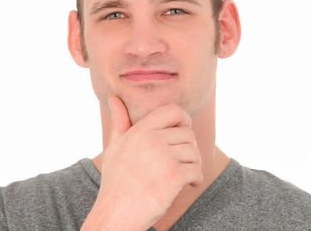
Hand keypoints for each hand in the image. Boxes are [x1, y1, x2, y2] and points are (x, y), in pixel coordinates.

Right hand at [81, 96, 202, 230]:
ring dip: (194, 165)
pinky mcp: (173, 176)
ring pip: (194, 152)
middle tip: (183, 161)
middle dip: (188, 148)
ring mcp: (163, 158)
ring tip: (185, 174)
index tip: (184, 131)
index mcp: (140, 130)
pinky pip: (196, 170)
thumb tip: (114, 98)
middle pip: (187, 134)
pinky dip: (196, 179)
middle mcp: (152, 140)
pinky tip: (189, 184)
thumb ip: (120, 121)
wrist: (116, 212)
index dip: (184, 119)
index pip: (173, 110)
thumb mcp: (115, 147)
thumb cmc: (116, 181)